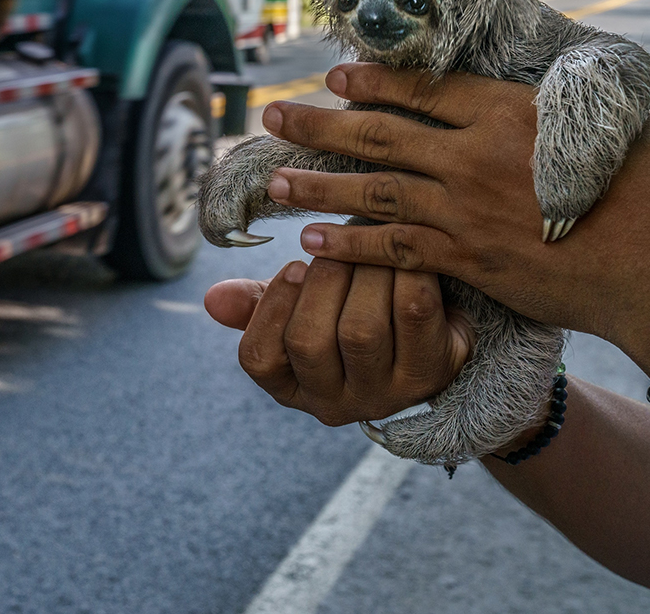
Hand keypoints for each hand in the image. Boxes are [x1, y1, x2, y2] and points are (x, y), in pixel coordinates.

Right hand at [204, 260, 472, 423]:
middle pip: (309, 342)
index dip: (270, 308)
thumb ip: (258, 302)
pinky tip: (402, 253)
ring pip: (360, 330)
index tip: (292, 266)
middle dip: (320, 282)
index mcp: (293, 388)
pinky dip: (405, 275)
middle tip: (334, 243)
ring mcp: (384, 395)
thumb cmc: (353, 312)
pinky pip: (414, 314)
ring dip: (362, 273)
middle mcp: (335, 404)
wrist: (436, 333)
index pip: (259, 358)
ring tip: (367, 243)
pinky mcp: (431, 373)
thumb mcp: (303, 310)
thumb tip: (213, 299)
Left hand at [259, 62, 649, 370]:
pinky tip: (312, 240)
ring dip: (317, 185)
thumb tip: (503, 90)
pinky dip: (349, 245)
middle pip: (380, 134)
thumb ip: (541, 105)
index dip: (372, 82)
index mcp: (509, 111)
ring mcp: (466, 210)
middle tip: (272, 119)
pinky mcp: (466, 260)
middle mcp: (476, 156)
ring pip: (373, 191)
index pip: (424, 89)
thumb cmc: (644, 188)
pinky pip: (392, 250)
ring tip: (273, 182)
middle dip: (318, 125)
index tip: (332, 77)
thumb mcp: (599, 122)